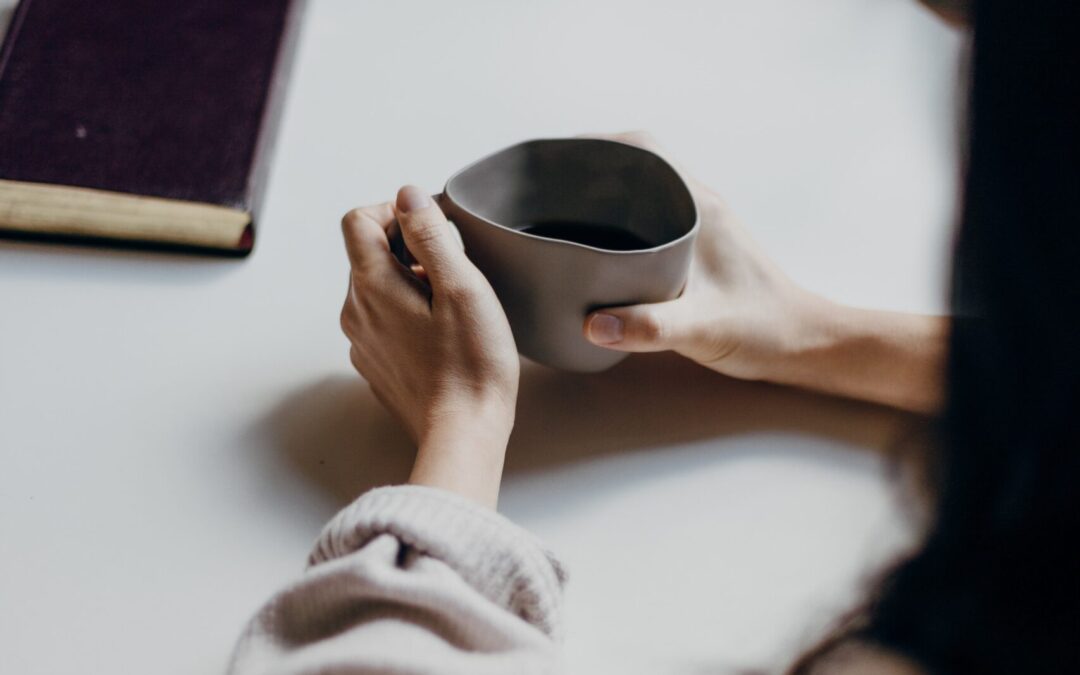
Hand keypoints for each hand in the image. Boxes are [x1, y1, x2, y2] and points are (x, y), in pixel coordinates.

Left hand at [340, 186, 519, 506]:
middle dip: (408, 248)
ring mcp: (363, 342)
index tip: (431, 226)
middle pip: (368, 254)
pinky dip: (408, 312)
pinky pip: (384, 321)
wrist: (463, 432)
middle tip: (453, 269)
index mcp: (372, 286)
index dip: (394, 211)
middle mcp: (356, 312)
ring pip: (377, 288)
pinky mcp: (376, 365)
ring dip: (410, 281)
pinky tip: (442, 333)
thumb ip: (431, 235)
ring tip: (452, 304)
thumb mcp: (462, 287)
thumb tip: (409, 195)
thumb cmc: (471, 364)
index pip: (358, 221)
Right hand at [582, 132, 946, 412]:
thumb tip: (591, 324)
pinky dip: (617, 223)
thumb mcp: (703, 328)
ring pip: (641, 192)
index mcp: (699, 206)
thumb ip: (649, 327)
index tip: (556, 159)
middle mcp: (698, 206)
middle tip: (543, 191)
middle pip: (634, 165)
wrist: (804, 344)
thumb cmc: (763, 330)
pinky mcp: (696, 249)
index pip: (643, 149)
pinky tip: (593, 252)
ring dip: (601, 197)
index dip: (597, 145)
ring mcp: (698, 226)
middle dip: (587, 169)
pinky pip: (648, 219)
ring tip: (556, 216)